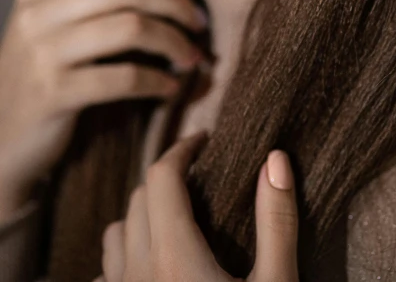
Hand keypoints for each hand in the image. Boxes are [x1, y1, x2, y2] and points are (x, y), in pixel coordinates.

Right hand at [0, 0, 208, 218]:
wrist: (0, 142)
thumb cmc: (42, 76)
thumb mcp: (50, 25)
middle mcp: (37, 13)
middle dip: (174, 1)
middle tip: (199, 22)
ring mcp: (42, 53)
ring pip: (131, 27)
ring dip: (174, 40)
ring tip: (192, 57)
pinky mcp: (53, 94)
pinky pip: (123, 77)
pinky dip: (156, 80)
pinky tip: (170, 87)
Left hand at [97, 131, 298, 281]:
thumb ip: (276, 223)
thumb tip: (276, 159)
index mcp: (174, 256)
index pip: (163, 176)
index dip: (182, 148)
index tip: (204, 139)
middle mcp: (138, 273)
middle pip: (138, 199)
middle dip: (167, 178)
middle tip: (199, 177)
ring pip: (115, 235)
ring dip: (140, 216)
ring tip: (174, 218)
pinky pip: (107, 275)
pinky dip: (124, 259)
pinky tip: (150, 266)